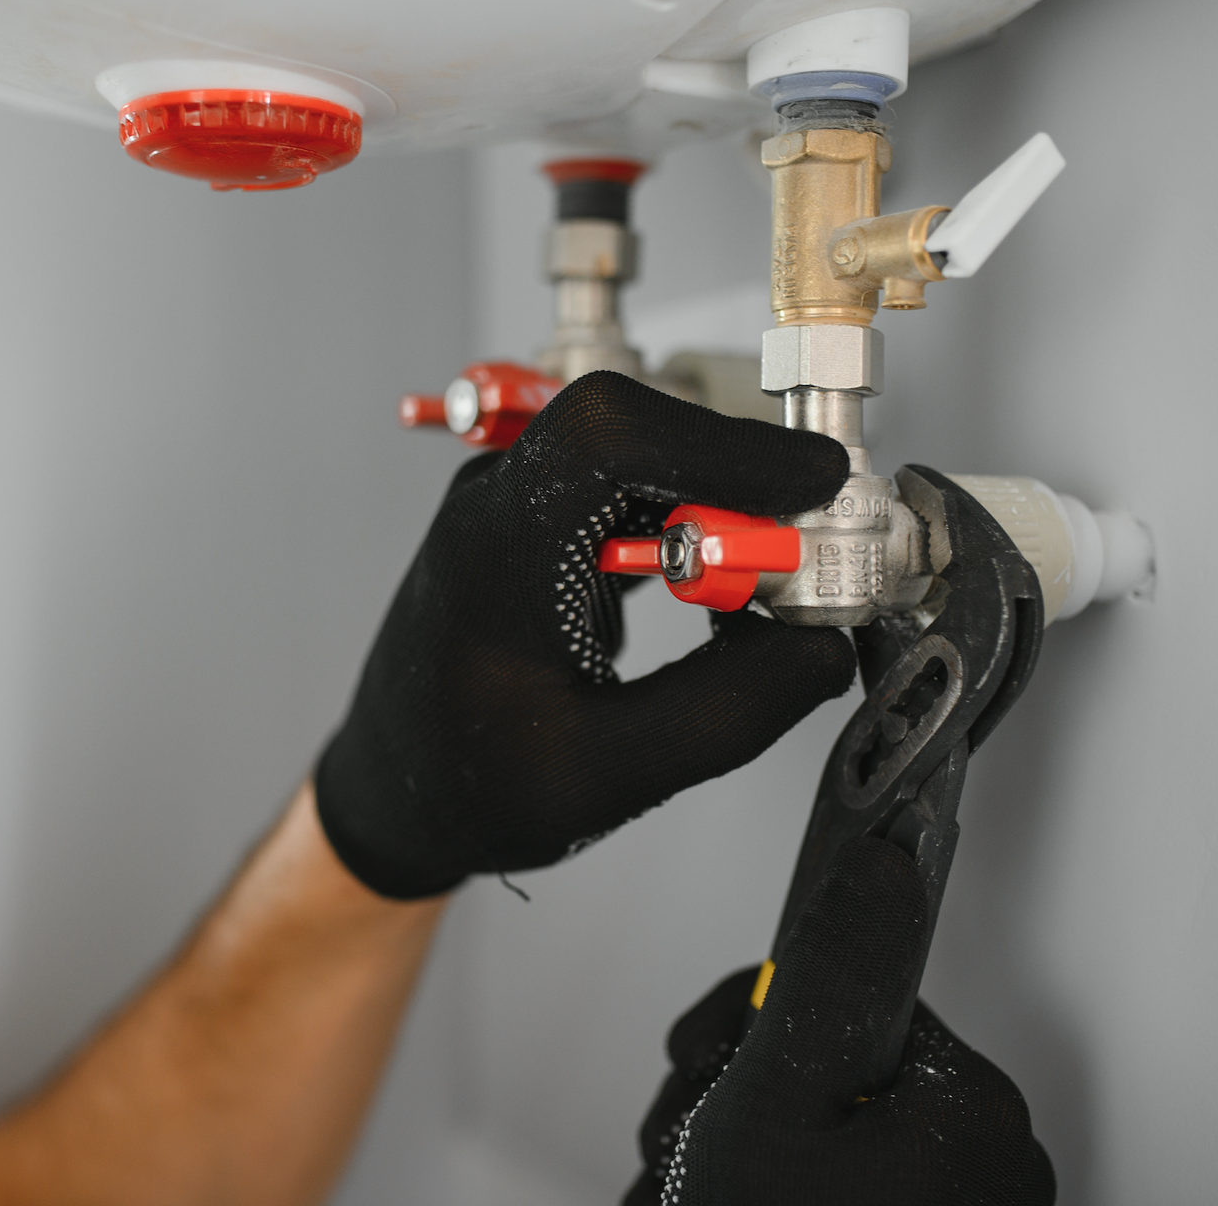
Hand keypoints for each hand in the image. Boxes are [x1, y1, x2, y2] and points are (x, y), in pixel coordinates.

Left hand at [315, 370, 856, 898]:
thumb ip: (725, 712)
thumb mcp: (606, 774)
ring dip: (727, 509)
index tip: (810, 484)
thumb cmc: (465, 780)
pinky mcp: (548, 522)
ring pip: (650, 459)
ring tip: (770, 593)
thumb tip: (820, 650)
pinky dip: (698, 529)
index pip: (610, 435)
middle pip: (644, 434)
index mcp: (499, 547)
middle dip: (745, 482)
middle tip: (812, 555)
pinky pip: (640, 492)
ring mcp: (522, 504)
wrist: (398, 784)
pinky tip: (721, 599)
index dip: (724, 445)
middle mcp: (503, 502)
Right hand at [625, 838, 1055, 1204]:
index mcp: (971, 1108)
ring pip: (828, 1139)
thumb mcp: (776, 1098)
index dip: (755, 1023)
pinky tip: (729, 1205)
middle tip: (694, 1144)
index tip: (710, 1055)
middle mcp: (989, 1164)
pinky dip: (777, 1193)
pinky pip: (846, 1188)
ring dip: (742, 1154)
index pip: (850, 998)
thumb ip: (822, 976)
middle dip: (740, 1098)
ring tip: (700, 1191)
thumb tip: (881, 863)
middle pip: (834, 1070)